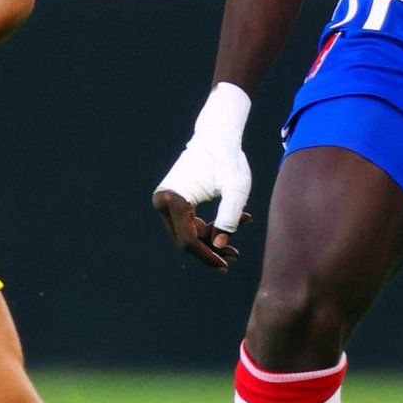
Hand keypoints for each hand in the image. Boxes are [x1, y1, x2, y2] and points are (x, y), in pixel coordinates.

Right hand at [153, 83, 251, 270]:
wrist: (216, 137)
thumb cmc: (228, 159)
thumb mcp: (236, 188)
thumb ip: (230, 217)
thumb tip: (219, 247)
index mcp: (173, 197)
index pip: (187, 239)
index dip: (206, 255)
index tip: (225, 265)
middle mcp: (162, 201)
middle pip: (185, 239)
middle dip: (210, 248)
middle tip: (235, 255)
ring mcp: (164, 201)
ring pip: (187, 234)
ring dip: (212, 238)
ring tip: (239, 231)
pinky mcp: (171, 201)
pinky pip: (187, 224)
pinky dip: (207, 228)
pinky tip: (230, 224)